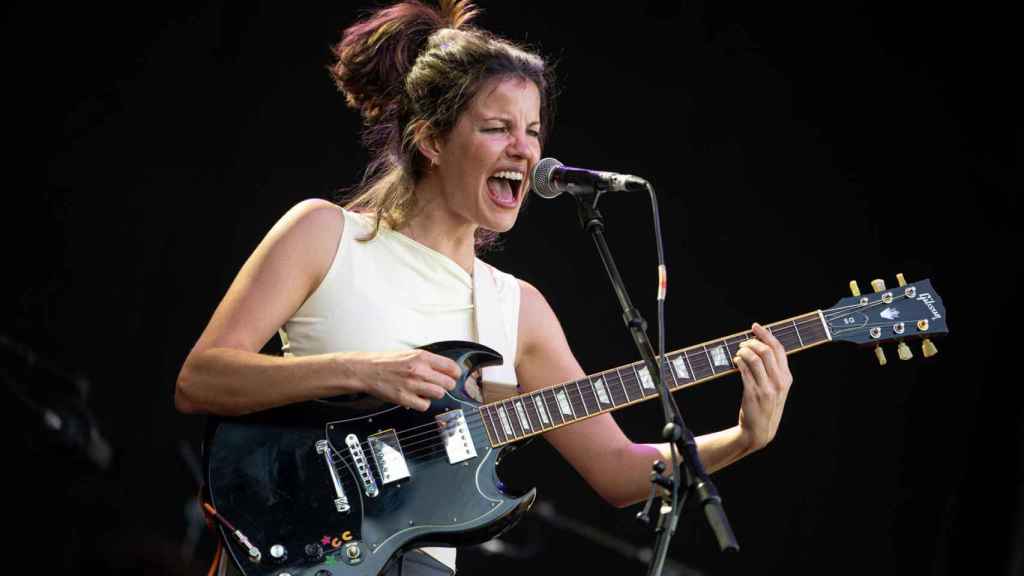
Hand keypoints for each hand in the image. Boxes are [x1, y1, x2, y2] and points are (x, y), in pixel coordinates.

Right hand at [347, 350, 461, 411]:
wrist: (367, 370)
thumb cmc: (387, 362)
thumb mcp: (410, 354)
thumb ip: (428, 360)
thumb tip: (446, 368)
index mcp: (422, 357)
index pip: (451, 366)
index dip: (455, 373)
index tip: (455, 376)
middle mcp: (419, 370)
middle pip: (448, 383)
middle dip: (446, 384)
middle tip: (440, 384)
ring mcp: (413, 385)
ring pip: (439, 394)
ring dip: (435, 394)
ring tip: (426, 390)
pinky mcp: (405, 398)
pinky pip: (425, 405)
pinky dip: (423, 403)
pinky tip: (418, 397)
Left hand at [733, 323, 792, 451]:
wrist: (760, 430)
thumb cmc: (767, 406)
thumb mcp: (778, 388)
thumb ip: (774, 370)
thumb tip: (761, 346)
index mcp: (787, 378)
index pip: (779, 349)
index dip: (766, 334)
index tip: (755, 327)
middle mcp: (779, 382)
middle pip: (766, 351)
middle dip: (752, 342)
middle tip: (743, 343)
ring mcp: (766, 388)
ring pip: (754, 359)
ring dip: (743, 351)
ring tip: (738, 352)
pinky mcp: (753, 393)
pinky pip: (744, 371)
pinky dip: (738, 362)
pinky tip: (735, 361)